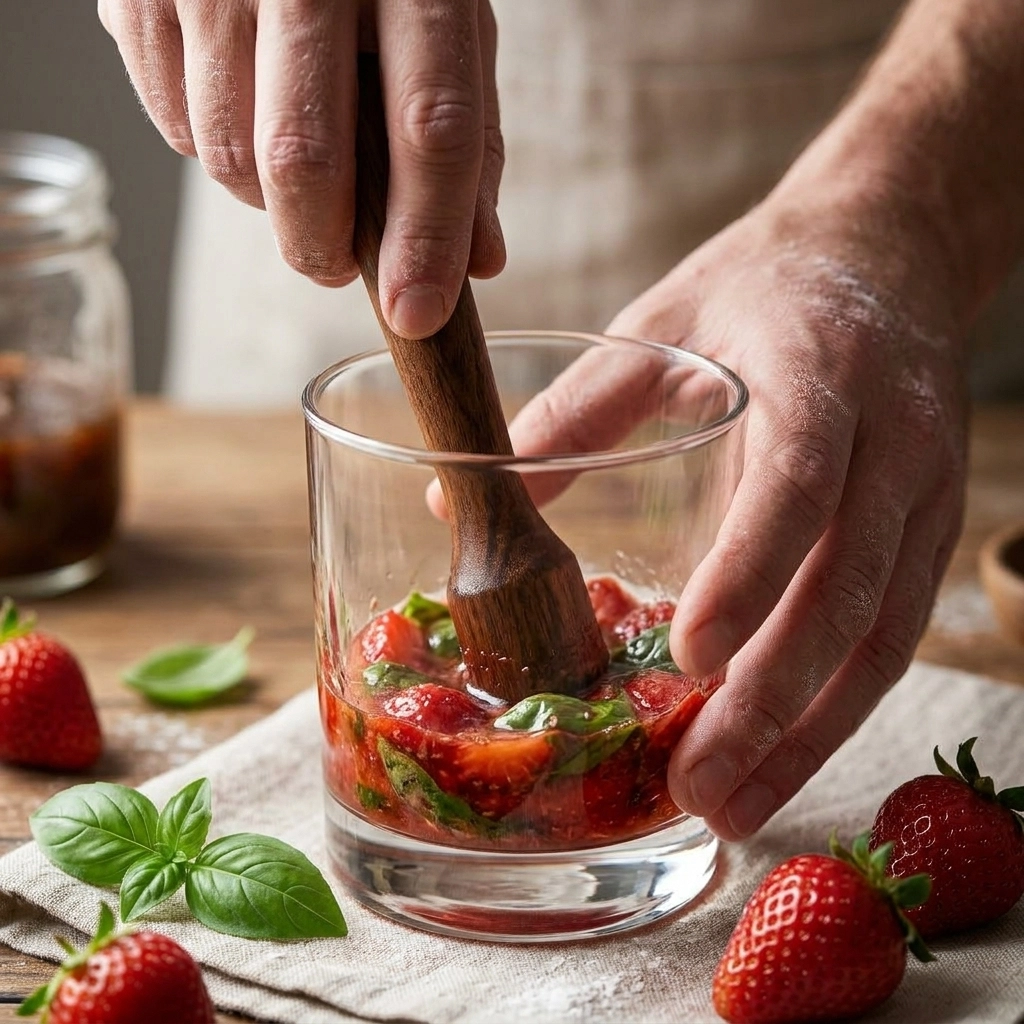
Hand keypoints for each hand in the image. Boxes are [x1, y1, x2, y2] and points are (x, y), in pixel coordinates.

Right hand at [98, 0, 504, 338]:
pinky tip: (243, 110)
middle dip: (323, 244)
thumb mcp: (445, 25)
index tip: (418, 314)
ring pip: (230, 155)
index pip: (430, 128)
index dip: (425, 238)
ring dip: (268, 202)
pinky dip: (216, 152)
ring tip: (295, 162)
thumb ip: (467, 140)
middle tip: (338, 264)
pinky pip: (175, 128)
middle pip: (304, 158)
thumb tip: (481, 262)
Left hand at [508, 184, 969, 840]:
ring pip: (883, 634)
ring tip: (732, 806)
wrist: (886, 251)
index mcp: (819, 373)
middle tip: (697, 782)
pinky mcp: (929, 529)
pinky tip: (780, 755)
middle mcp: (894, 441)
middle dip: (775, 698)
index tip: (694, 655)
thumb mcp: (663, 322)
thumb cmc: (763, 288)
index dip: (752, 571)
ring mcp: (926, 491)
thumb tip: (469, 491)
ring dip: (810, 731)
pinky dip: (838, 706)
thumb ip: (577, 408)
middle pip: (848, 587)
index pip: (799, 482)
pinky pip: (895, 633)